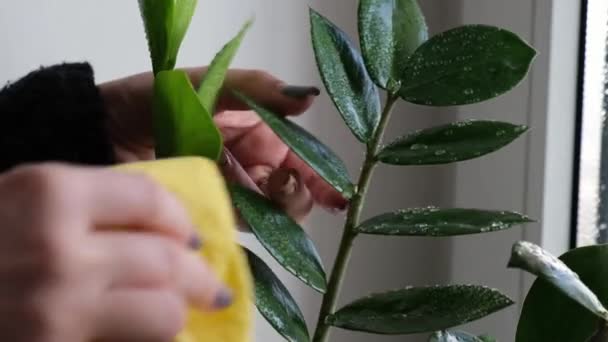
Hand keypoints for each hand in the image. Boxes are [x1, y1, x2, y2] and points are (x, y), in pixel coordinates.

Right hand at [0, 163, 229, 341]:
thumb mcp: (17, 201)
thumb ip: (83, 207)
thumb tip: (158, 228)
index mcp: (50, 192)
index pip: (151, 199)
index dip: (182, 220)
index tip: (192, 235)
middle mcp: (60, 248)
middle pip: (167, 258)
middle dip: (200, 274)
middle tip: (212, 284)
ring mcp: (57, 309)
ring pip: (161, 312)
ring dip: (180, 314)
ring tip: (187, 314)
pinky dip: (151, 341)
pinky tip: (157, 337)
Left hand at [100, 68, 347, 221]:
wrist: (99, 130)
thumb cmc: (151, 100)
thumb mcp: (206, 85)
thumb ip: (257, 90)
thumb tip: (309, 96)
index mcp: (255, 127)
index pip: (298, 153)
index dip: (319, 175)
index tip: (336, 195)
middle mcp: (248, 160)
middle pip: (288, 188)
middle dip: (294, 196)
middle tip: (281, 189)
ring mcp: (229, 188)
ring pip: (268, 212)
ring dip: (273, 215)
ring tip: (257, 201)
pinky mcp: (208, 210)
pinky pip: (237, 226)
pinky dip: (246, 232)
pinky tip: (239, 226)